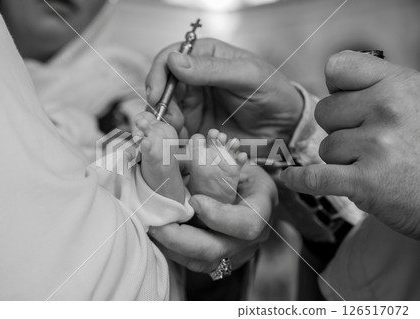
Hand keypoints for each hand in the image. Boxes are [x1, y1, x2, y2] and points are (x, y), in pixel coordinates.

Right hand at [146, 38, 303, 157]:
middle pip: (162, 87)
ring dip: (164, 123)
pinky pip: (175, 131)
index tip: (157, 94)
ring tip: (175, 133)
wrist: (285, 128)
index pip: (170, 58)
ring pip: (165, 111)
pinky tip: (180, 144)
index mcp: (206, 57)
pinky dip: (172, 138)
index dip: (158, 74)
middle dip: (159, 104)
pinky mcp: (196, 128)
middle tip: (165, 121)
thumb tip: (174, 60)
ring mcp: (193, 105)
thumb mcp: (246, 76)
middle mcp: (194, 80)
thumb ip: (211, 69)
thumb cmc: (272, 94)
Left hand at [148, 163, 276, 272]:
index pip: (246, 224)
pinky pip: (193, 261)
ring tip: (150, 229)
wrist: (254, 196)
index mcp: (261, 211)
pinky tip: (157, 235)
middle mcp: (250, 239)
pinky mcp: (218, 260)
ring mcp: (234, 253)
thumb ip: (221, 158)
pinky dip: (172, 250)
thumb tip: (195, 142)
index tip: (194, 201)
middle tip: (155, 224)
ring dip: (170, 247)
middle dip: (180, 239)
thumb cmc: (245, 174)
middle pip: (215, 250)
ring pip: (200, 262)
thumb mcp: (241, 161)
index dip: (218, 216)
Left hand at [281, 51, 419, 238]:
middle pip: (324, 112)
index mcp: (398, 84)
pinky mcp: (366, 182)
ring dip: (341, 160)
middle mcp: (387, 109)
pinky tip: (291, 178)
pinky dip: (300, 180)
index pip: (338, 67)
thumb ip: (377, 87)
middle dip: (338, 128)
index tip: (345, 98)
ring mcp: (376, 146)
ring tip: (374, 165)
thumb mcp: (415, 100)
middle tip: (368, 142)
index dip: (337, 86)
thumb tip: (335, 84)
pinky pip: (315, 177)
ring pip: (325, 147)